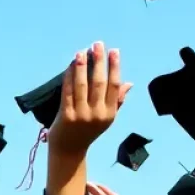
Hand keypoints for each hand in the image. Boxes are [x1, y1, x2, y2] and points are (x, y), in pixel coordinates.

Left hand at [48, 42, 130, 156]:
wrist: (69, 150)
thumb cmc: (88, 131)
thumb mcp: (106, 118)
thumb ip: (117, 101)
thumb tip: (129, 83)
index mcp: (110, 113)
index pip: (114, 86)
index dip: (114, 67)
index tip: (114, 51)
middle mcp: (97, 114)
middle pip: (99, 83)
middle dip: (99, 61)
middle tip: (97, 44)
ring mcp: (81, 115)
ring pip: (82, 85)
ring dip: (82, 66)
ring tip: (82, 52)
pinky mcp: (66, 116)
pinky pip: (68, 92)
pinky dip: (69, 77)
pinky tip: (70, 66)